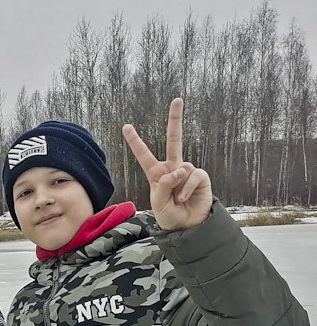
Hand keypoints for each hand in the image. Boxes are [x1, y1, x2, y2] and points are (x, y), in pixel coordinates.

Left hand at [122, 98, 211, 230]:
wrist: (187, 226)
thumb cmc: (169, 215)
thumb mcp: (157, 202)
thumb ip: (163, 185)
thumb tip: (178, 169)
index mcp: (156, 174)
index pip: (144, 155)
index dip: (135, 141)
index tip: (126, 126)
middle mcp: (172, 169)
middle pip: (174, 140)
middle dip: (176, 119)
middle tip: (177, 99)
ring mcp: (187, 171)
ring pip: (181, 168)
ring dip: (177, 186)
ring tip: (176, 199)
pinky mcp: (200, 176)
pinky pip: (193, 176)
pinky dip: (187, 188)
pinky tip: (184, 198)